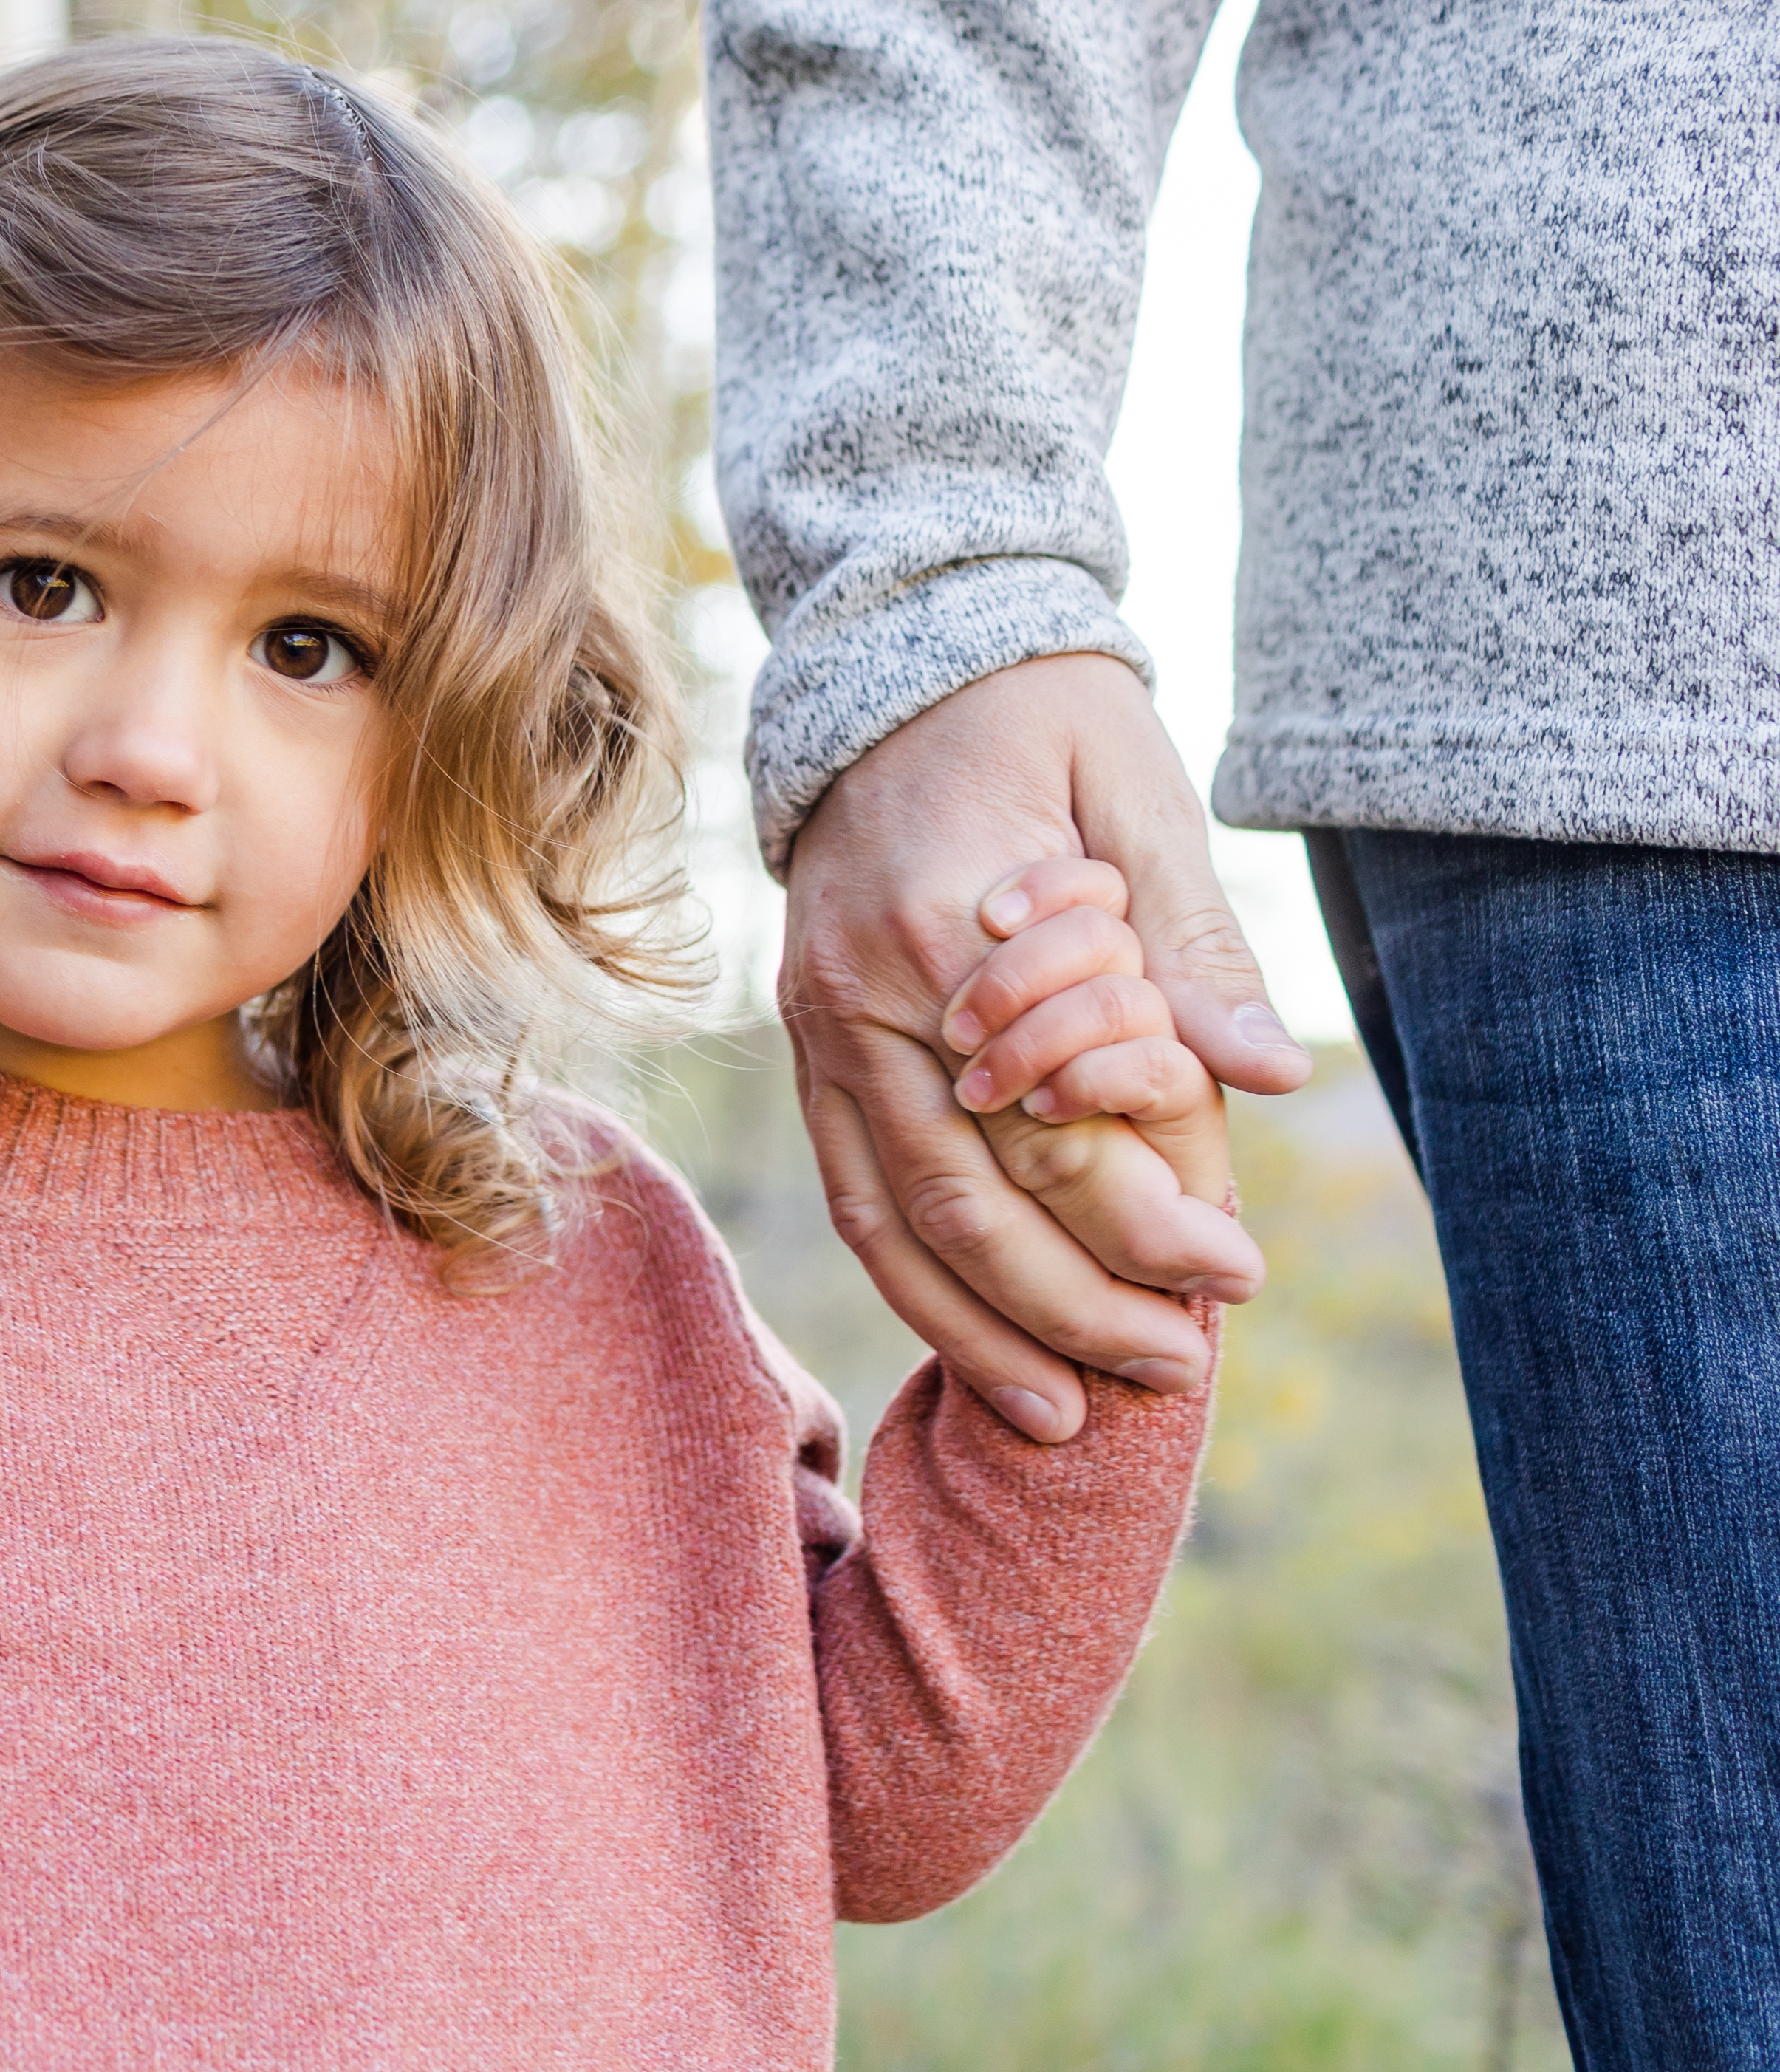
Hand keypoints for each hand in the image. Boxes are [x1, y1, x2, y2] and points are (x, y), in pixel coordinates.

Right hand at [778, 654, 1308, 1440]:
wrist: (897, 655)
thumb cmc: (1039, 714)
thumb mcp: (1139, 795)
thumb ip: (1192, 942)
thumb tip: (1265, 1076)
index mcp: (949, 923)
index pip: (1053, 1117)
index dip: (1143, 1215)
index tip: (1235, 1278)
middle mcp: (862, 992)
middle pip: (963, 1194)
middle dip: (1070, 1303)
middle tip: (1175, 1372)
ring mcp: (817, 1022)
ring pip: (887, 1216)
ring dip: (974, 1328)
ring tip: (1063, 1416)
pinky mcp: (806, 1041)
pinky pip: (851, 1186)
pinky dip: (911, 1277)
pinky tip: (974, 1338)